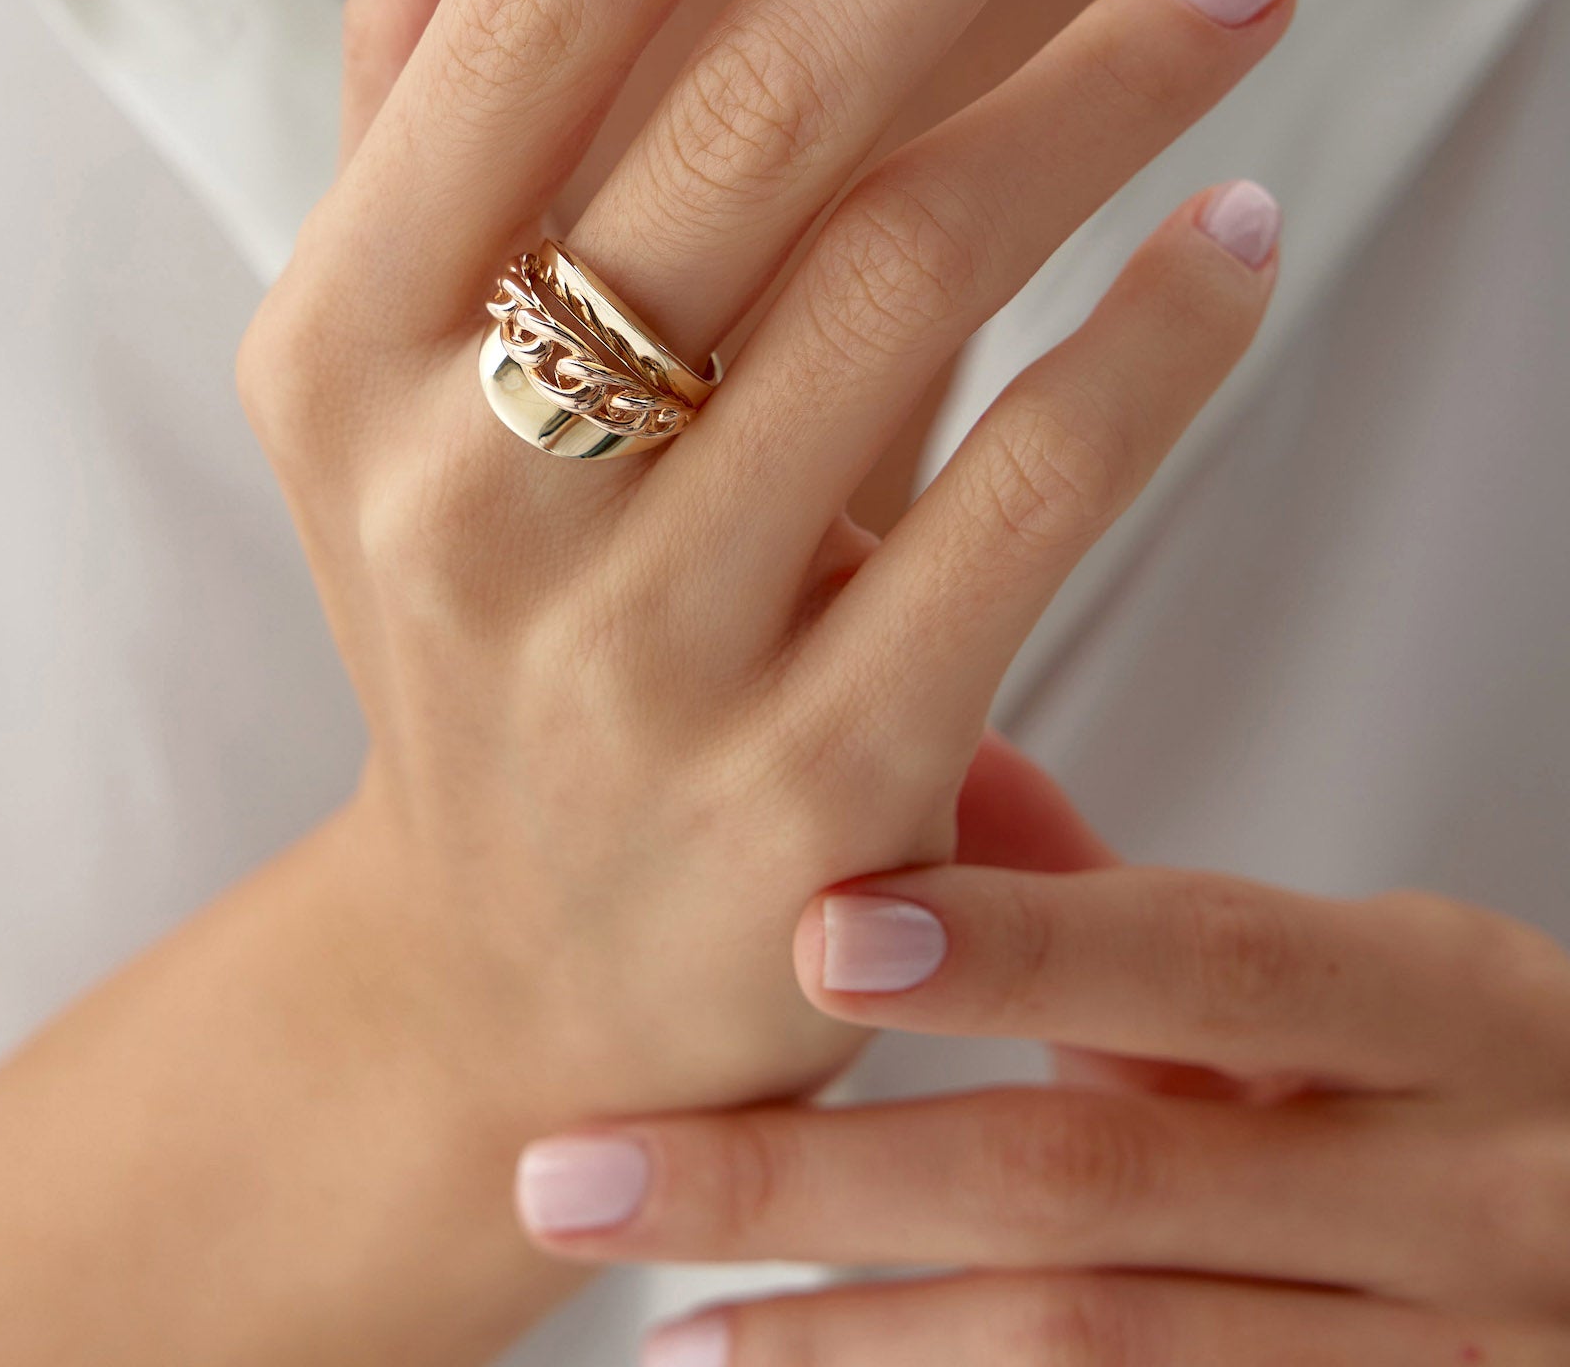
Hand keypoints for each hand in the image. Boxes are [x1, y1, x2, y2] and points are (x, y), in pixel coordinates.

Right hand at [244, 0, 1297, 1121]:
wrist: (519, 973)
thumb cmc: (482, 599)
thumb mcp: (395, 359)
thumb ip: (429, 76)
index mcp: (335, 351)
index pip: (526, 27)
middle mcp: (456, 495)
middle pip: (738, 131)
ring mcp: (634, 658)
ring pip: (904, 296)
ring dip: (1104, 97)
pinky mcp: (815, 792)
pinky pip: (1023, 514)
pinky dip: (1151, 353)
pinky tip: (1234, 239)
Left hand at [519, 748, 1569, 1361]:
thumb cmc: (1489, 1095)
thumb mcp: (1372, 978)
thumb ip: (1144, 908)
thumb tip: (944, 764)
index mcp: (1444, 1010)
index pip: (1206, 958)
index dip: (1018, 946)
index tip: (814, 928)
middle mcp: (1454, 1196)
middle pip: (1091, 1192)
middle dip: (816, 1187)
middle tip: (589, 1170)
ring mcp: (1437, 1363)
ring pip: (1101, 1357)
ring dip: (856, 1347)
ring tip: (663, 1327)